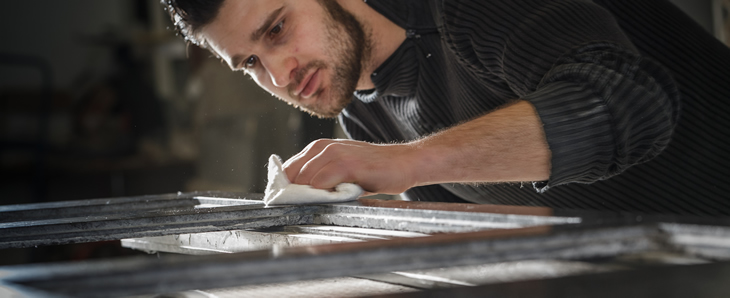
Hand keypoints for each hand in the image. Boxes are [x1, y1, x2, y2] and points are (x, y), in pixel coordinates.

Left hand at [283, 139, 418, 194]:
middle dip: (295, 194)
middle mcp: (324, 147)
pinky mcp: (348, 164)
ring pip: (305, 179)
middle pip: (293, 176)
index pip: (288, 169)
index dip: (285, 188)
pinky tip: (334, 199)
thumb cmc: (373, 170)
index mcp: (319, 147)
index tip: (287, 203)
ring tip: (325, 203)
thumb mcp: (341, 170)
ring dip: (309, 196)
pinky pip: (322, 182)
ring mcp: (336, 154)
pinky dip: (322, 195)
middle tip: (306, 208)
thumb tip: (297, 196)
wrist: (404, 163)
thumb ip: (321, 178)